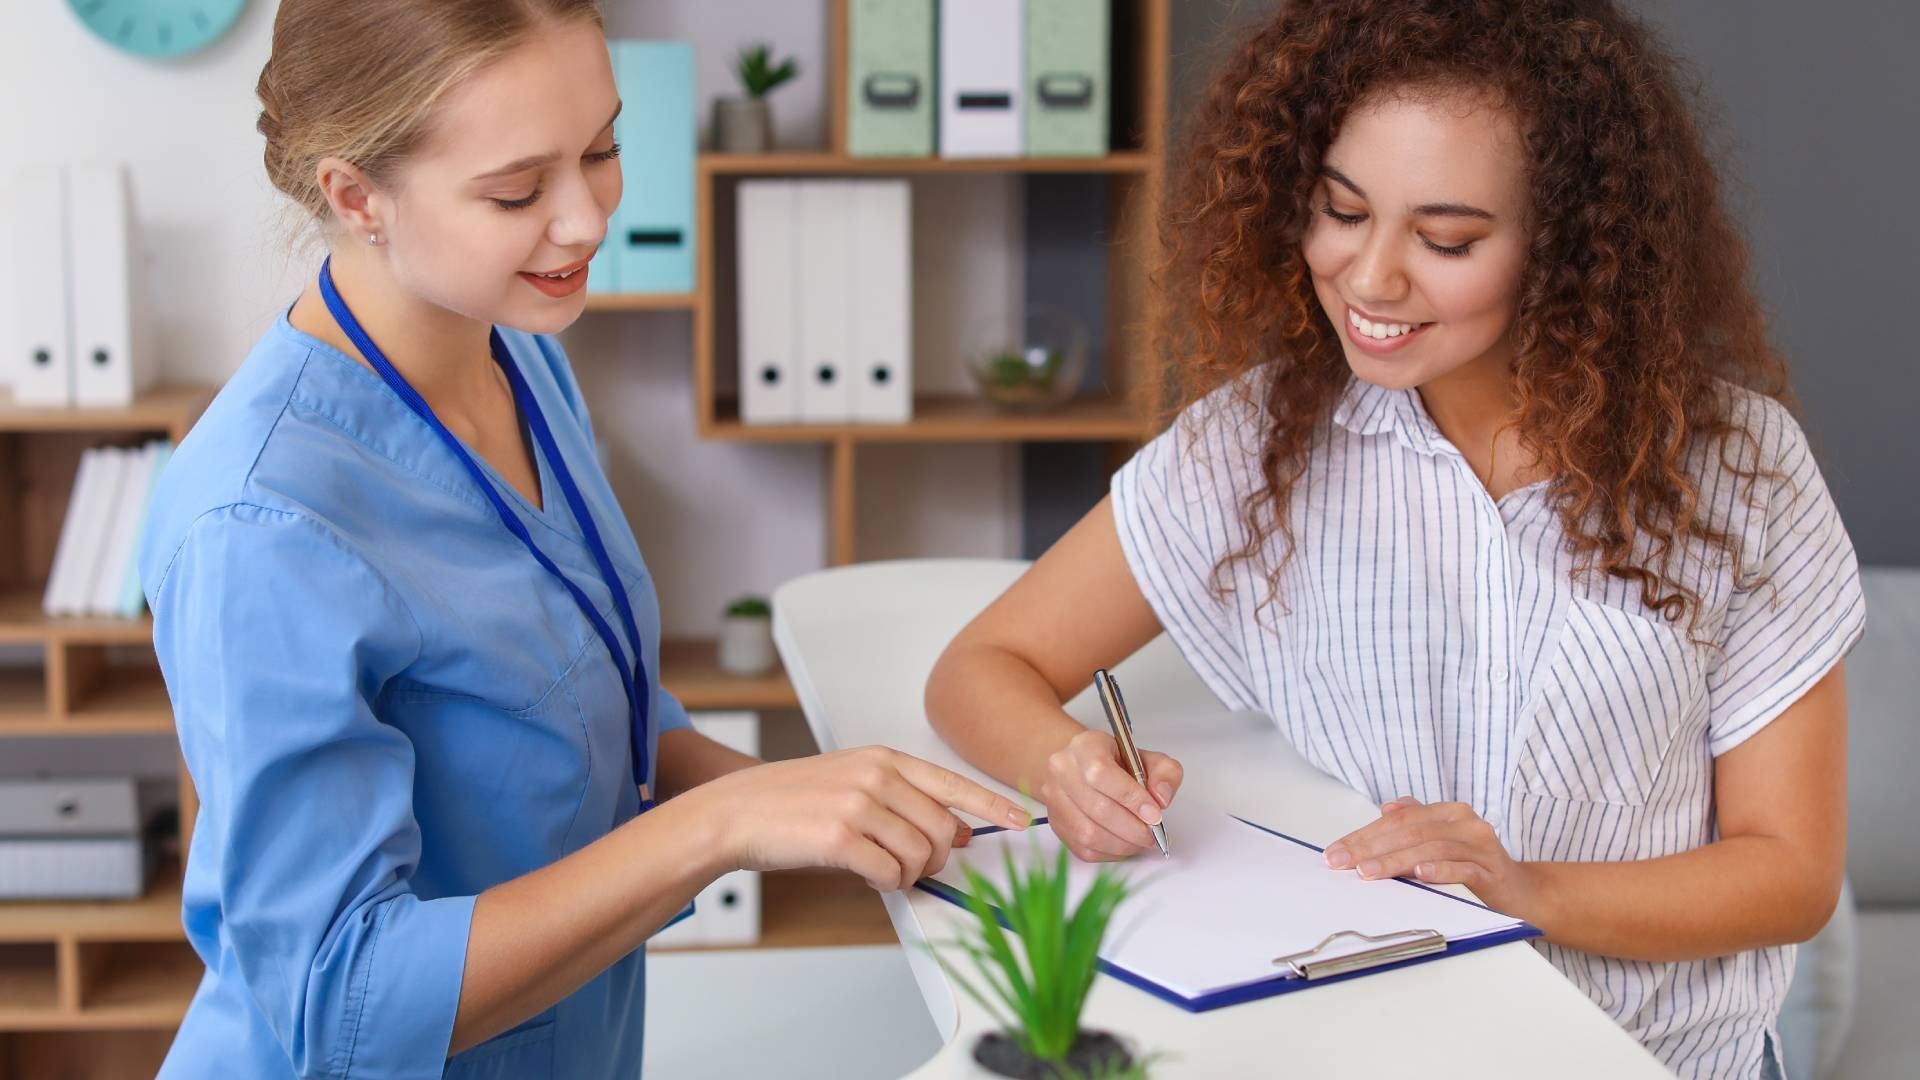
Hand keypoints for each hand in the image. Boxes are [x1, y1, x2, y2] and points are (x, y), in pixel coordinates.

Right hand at [699, 746, 1030, 891]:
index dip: (992, 806)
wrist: (737, 811)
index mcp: (884, 759)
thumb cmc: (795, 802)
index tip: (1022, 820)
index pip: (953, 784)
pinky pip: (890, 874)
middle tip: (910, 865)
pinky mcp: (841, 837)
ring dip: (906, 874)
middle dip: (935, 859)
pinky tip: (863, 873)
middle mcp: (877, 777)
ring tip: (878, 867)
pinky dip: (883, 883)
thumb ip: (905, 800)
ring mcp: (859, 805)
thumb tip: (958, 831)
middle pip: (943, 831)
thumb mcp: (855, 783)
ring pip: (920, 856)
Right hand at [1040, 729, 1183, 861]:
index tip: (1155, 814)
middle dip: (1132, 828)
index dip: (1131, 798)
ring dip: (1122, 844)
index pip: (1102, 774)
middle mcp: (1062, 771)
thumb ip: (1165, 773)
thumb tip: (1160, 799)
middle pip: (1097, 808)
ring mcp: (1054, 799)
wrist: (1085, 768)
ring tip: (1141, 840)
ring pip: (1088, 833)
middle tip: (1152, 833)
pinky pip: (1084, 848)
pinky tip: (1124, 844)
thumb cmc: (1118, 763)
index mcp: (1085, 747)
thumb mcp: (1149, 758)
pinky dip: (1110, 852)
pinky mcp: (1056, 824)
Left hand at [1322, 797, 1538, 915]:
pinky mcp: (1491, 870)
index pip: (1398, 820)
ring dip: (1396, 861)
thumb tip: (1387, 808)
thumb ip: (1417, 822)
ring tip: (1369, 872)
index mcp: (1448, 812)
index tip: (1336, 853)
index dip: (1364, 835)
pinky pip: (1462, 868)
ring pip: (1431, 848)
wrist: (1523, 892)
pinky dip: (1440, 871)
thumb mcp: (1443, 841)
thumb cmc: (1476, 866)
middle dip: (1371, 847)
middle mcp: (1464, 822)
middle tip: (1344, 863)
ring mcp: (1480, 845)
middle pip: (1410, 831)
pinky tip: (1420, 875)